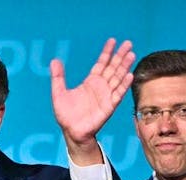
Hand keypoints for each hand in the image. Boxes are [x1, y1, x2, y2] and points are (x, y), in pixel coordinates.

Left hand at [50, 38, 134, 164]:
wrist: (72, 132)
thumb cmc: (66, 115)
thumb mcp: (58, 93)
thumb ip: (58, 77)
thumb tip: (54, 60)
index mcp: (90, 82)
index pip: (101, 63)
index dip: (107, 52)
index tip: (113, 41)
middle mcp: (100, 87)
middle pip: (113, 68)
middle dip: (120, 56)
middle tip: (128, 43)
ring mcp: (106, 96)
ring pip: (117, 78)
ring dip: (124, 67)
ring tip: (131, 55)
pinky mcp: (109, 106)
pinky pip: (118, 94)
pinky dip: (124, 85)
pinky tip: (129, 75)